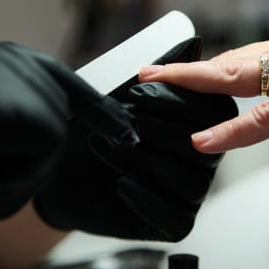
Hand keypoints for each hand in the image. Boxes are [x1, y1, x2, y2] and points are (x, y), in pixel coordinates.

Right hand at [0, 32, 135, 244]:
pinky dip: (13, 183)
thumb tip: (56, 121)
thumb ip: (6, 116)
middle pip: (54, 99)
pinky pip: (43, 149)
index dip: (84, 100)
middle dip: (43, 144)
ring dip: (20, 172)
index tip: (119, 126)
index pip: (42, 68)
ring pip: (52, 128)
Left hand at [34, 37, 237, 240]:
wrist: (55, 171)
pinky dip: (148, 200)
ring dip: (146, 162)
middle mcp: (198, 160)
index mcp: (194, 125)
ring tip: (107, 146)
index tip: (139, 90)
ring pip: (190, 183)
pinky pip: (176, 217)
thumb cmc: (88, 127)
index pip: (212, 112)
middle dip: (162, 130)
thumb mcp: (113, 96)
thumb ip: (152, 75)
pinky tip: (120, 185)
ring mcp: (188, 194)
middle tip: (126, 118)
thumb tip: (189, 45)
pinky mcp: (172, 224)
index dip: (179, 100)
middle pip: (204, 149)